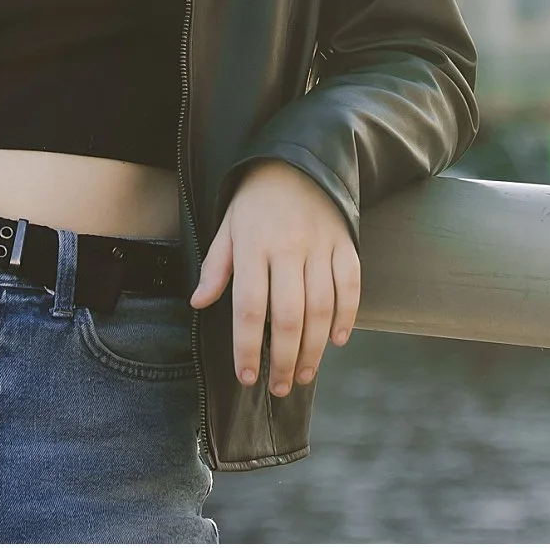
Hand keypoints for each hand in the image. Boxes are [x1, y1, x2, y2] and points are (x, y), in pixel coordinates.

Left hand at [190, 159, 359, 396]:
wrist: (297, 160)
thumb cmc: (255, 203)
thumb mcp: (227, 228)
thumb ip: (215, 268)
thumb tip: (199, 304)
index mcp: (253, 245)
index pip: (248, 307)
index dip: (246, 347)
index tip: (247, 377)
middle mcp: (288, 247)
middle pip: (288, 316)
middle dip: (283, 359)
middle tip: (279, 388)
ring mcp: (320, 245)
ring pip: (321, 308)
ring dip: (314, 349)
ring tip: (303, 375)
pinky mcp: (345, 244)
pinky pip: (351, 286)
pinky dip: (346, 317)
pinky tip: (336, 341)